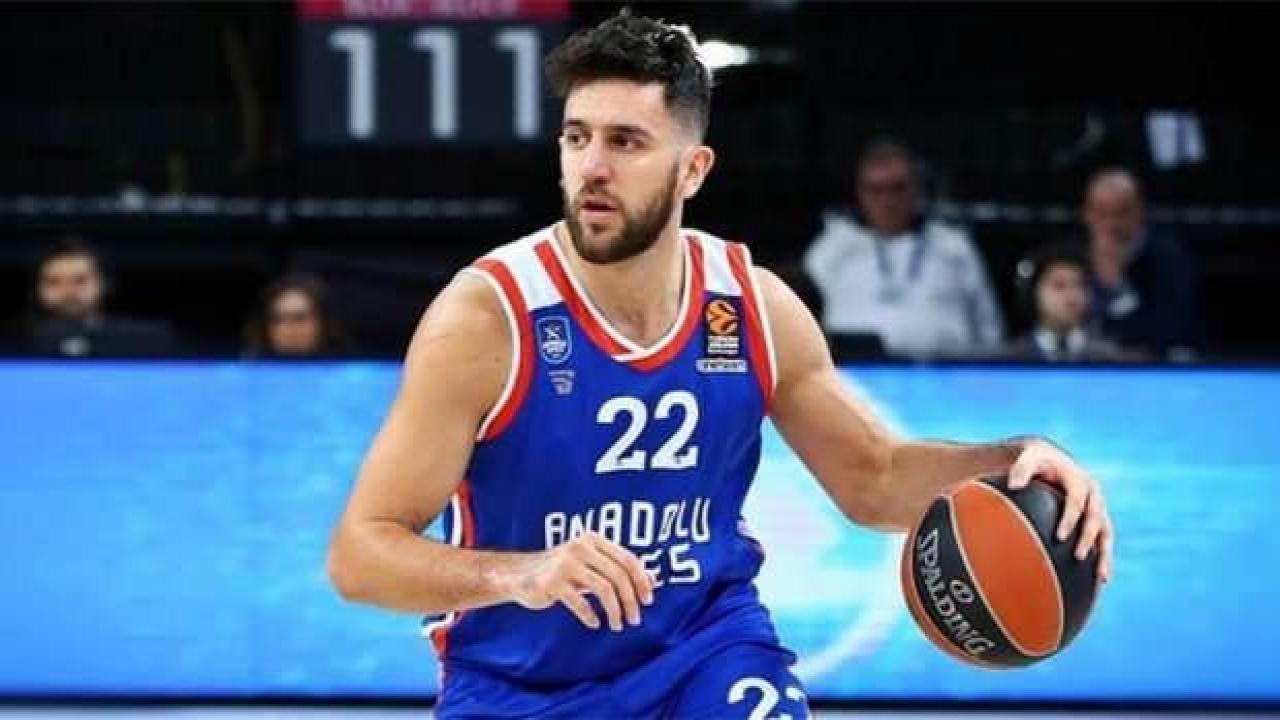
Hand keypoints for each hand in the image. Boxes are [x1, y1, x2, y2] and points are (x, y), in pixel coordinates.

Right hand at [507, 531, 654, 631]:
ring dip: (615, 611)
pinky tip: (595, 623)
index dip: (642, 581)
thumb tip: (654, 580)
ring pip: (604, 589)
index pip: (628, 559)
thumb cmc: (563, 572)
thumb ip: (617, 570)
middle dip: (631, 600)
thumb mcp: (591, 565)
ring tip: (618, 624)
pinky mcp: (552, 583)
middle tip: (635, 619)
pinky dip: (591, 616)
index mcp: (593, 540)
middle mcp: (581, 548)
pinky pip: (581, 603)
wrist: (520, 575)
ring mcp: (566, 564)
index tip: (648, 600)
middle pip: (619, 576)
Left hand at [1008, 439, 1112, 583]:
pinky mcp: (1098, 521)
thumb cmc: (1036, 462)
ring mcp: (1097, 509)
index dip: (1070, 518)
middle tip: (1078, 556)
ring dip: (1105, 555)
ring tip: (1101, 578)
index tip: (1060, 536)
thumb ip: (1021, 470)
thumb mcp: (1028, 460)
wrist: (1052, 460)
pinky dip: (1103, 559)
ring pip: (1106, 534)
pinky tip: (1099, 582)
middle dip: (1088, 538)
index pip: (1077, 501)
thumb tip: (1013, 485)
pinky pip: (1104, 542)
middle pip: (1095, 519)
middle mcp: (1093, 496)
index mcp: (1079, 481)